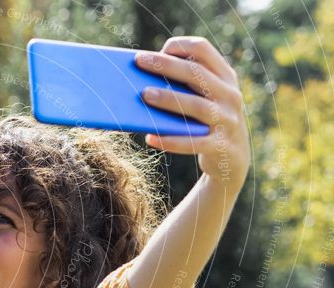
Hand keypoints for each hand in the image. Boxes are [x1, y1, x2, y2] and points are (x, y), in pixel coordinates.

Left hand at [135, 36, 250, 187]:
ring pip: (197, 106)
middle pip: (196, 73)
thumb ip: (185, 85)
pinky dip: (171, 140)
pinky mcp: (220, 146)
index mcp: (225, 76)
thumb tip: (142, 77)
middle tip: (139, 63)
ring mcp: (227, 120)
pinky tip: (150, 138)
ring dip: (169, 99)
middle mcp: (230, 95)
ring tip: (145, 95)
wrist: (231, 158)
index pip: (203, 49)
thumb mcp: (205, 97)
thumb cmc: (206, 121)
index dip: (178, 46)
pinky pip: (193, 142)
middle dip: (166, 66)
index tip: (153, 52)